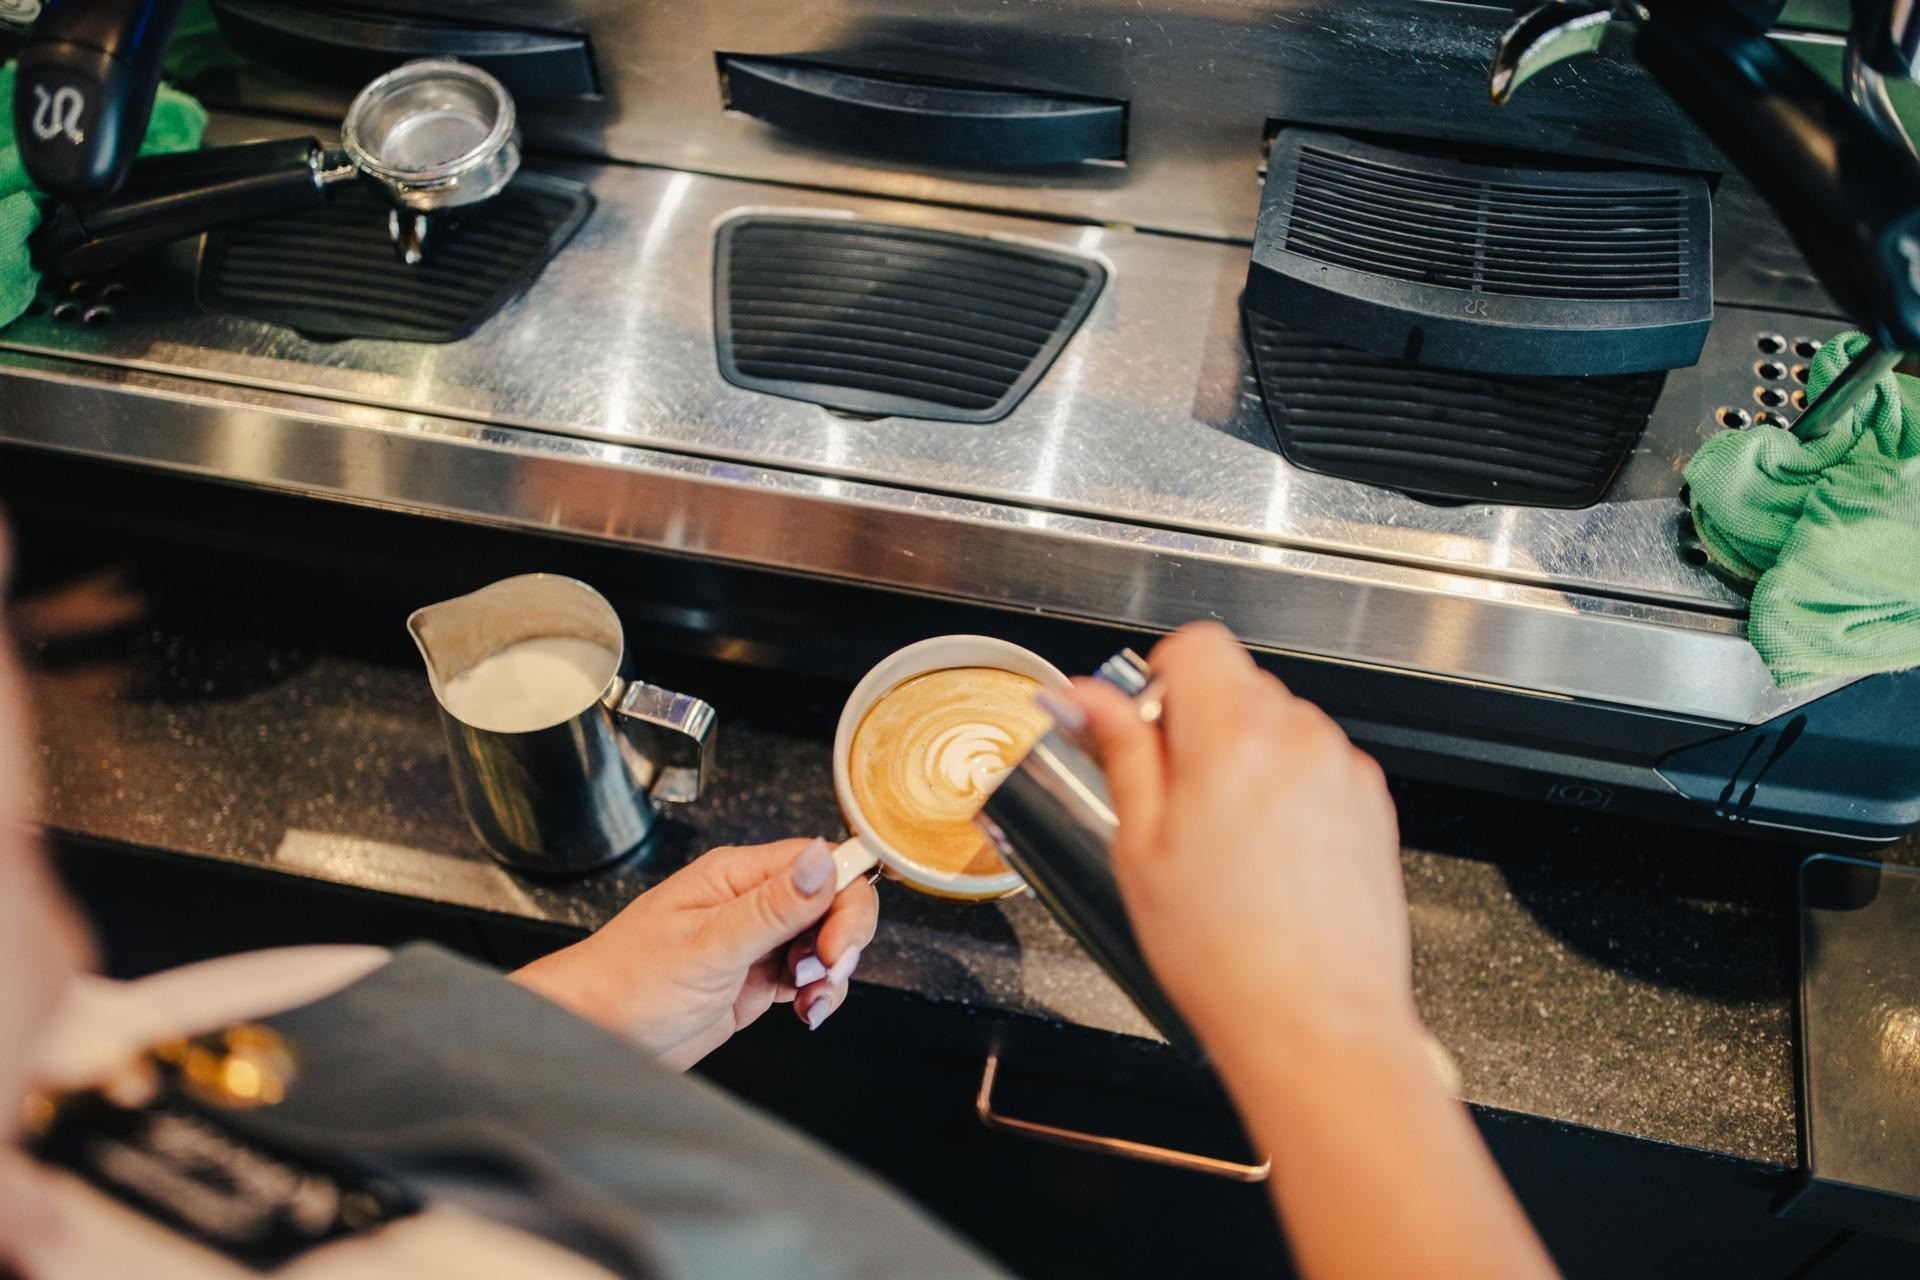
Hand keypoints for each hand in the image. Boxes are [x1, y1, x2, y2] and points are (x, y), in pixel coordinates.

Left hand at [511, 838, 877, 1070]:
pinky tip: (805, 1010)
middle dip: (842, 940)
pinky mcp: (755, 977)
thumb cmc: (627, 983)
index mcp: (736, 876)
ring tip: (810, 1000)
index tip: (839, 942)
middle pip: (831, 901)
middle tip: (826, 973)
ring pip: (824, 941)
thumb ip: (772, 907)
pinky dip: (817, 994)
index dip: (844, 899)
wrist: (592, 1035)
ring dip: (832, 973)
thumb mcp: (708, 945)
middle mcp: (749, 902)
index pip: (819, 863)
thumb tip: (823, 859)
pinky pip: (807, 975)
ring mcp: (754, 941)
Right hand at [1059, 623, 1416, 1062]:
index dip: (1159, 679)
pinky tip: (1265, 861)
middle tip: (1171, 806)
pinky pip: (1313, 765)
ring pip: (1276, 726)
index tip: (1144, 729)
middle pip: (1236, 684)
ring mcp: (1342, 769)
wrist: (1318, 1023)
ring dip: (1242, 760)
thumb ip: (1119, 752)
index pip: (1195, 644)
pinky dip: (1284, 792)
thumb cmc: (1227, 955)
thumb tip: (1083, 697)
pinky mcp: (1370, 802)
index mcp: (1233, 737)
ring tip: (1223, 847)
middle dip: (1196, 726)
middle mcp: (1298, 737)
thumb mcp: (1140, 847)